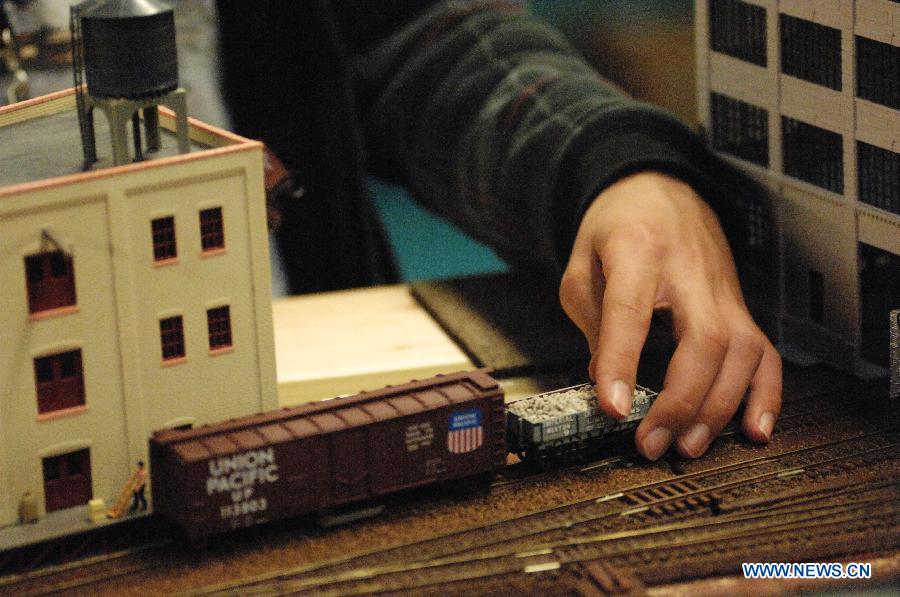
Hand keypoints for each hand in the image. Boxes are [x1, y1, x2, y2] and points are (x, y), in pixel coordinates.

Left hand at [559, 171, 781, 459]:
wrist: (659, 187)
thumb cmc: (616, 226)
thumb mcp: (582, 265)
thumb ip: (591, 320)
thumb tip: (605, 379)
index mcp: (637, 252)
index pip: (631, 311)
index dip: (623, 362)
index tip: (613, 408)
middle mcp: (689, 271)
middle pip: (703, 339)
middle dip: (681, 401)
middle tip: (652, 443)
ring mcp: (722, 290)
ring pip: (740, 352)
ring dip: (718, 408)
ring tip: (688, 445)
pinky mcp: (740, 306)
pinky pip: (765, 353)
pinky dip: (765, 396)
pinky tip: (753, 430)